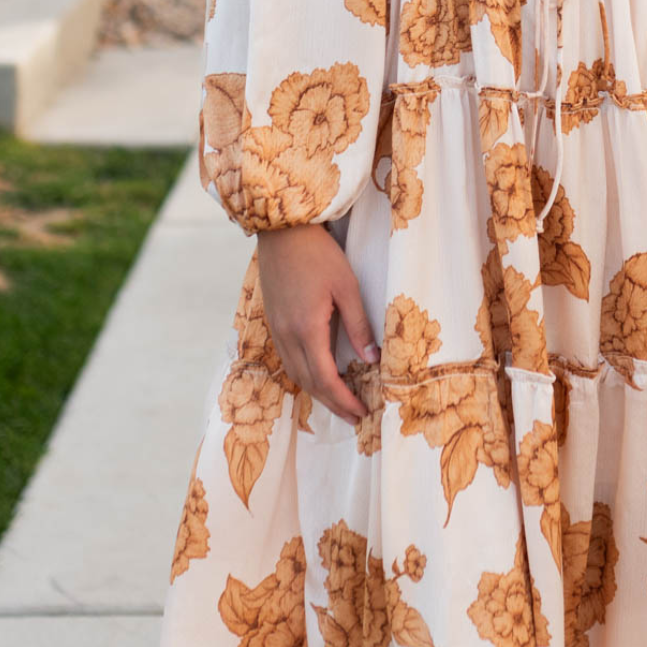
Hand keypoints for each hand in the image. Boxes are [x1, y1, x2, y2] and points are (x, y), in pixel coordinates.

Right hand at [255, 223, 379, 424]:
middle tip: (355, 417)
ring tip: (340, 401)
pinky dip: (305, 374)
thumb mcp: (346, 286)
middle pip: (308, 382)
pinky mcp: (273, 319)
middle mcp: (286, 335)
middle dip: (332, 403)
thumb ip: (359, 325)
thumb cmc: (318, 253)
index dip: (343, 400)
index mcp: (306, 328)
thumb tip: (372, 359)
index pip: (324, 378)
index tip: (361, 413)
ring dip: (317, 391)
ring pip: (295, 373)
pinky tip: (318, 373)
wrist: (282, 230)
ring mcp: (276, 328)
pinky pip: (288, 358)